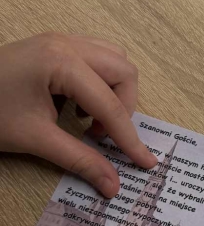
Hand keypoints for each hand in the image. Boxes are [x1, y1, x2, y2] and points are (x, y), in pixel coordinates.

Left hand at [0, 34, 155, 197]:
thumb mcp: (35, 139)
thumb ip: (80, 160)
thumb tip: (113, 186)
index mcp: (62, 63)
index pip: (111, 105)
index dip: (129, 139)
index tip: (145, 163)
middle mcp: (67, 43)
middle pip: (124, 72)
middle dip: (123, 108)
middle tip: (100, 136)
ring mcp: (61, 39)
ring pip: (114, 59)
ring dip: (114, 92)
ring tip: (90, 119)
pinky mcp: (54, 44)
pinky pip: (96, 56)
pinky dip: (98, 81)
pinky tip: (76, 104)